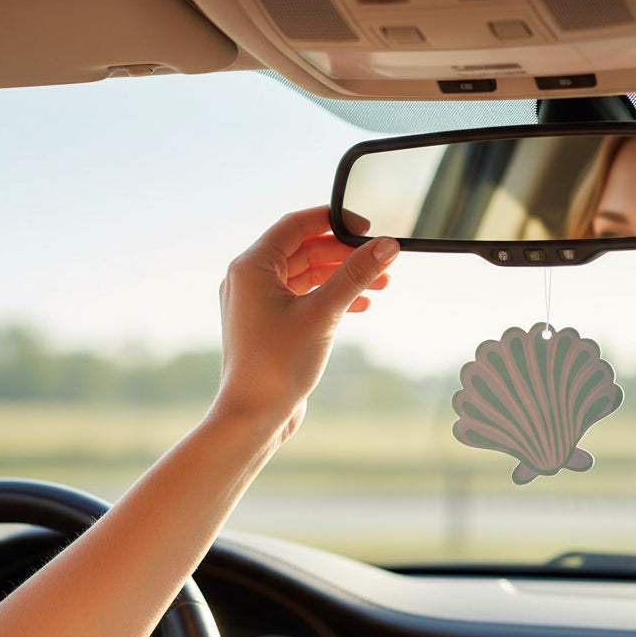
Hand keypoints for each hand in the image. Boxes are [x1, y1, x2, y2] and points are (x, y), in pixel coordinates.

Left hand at [214, 206, 398, 440]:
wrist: (254, 415)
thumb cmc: (277, 365)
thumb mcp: (323, 314)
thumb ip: (355, 276)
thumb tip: (386, 246)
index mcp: (251, 267)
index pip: (296, 225)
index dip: (335, 221)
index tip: (368, 228)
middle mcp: (249, 280)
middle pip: (304, 250)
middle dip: (345, 255)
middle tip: (382, 262)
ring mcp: (257, 304)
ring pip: (306, 277)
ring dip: (341, 278)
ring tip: (379, 286)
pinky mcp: (268, 326)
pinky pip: (302, 299)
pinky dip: (329, 298)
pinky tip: (358, 307)